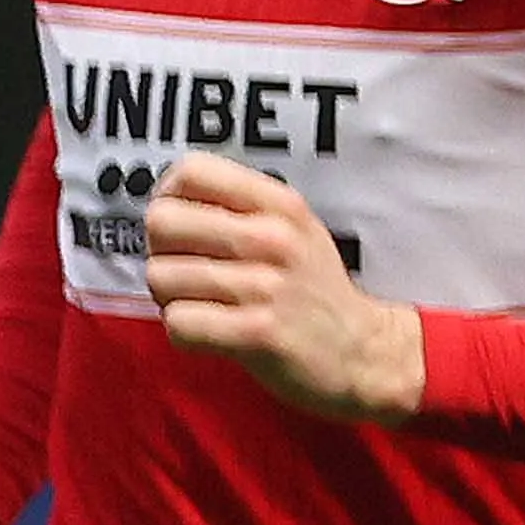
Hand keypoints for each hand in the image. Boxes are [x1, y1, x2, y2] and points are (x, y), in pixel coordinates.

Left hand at [138, 152, 423, 424]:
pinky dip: (184, 332)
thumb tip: (165, 200)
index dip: (168, 198)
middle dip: (161, 253)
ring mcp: (264, 285)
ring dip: (171, 299)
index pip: (192, 172)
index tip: (180, 227)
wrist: (364, 352)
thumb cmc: (312, 290)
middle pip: (162, 222)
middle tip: (188, 274)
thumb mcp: (293, 229)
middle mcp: (273, 238)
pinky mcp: (256, 332)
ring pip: (161, 276)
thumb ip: (237, 208)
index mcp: (279, 205)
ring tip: (207, 306)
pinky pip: (178, 323)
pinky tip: (212, 333)